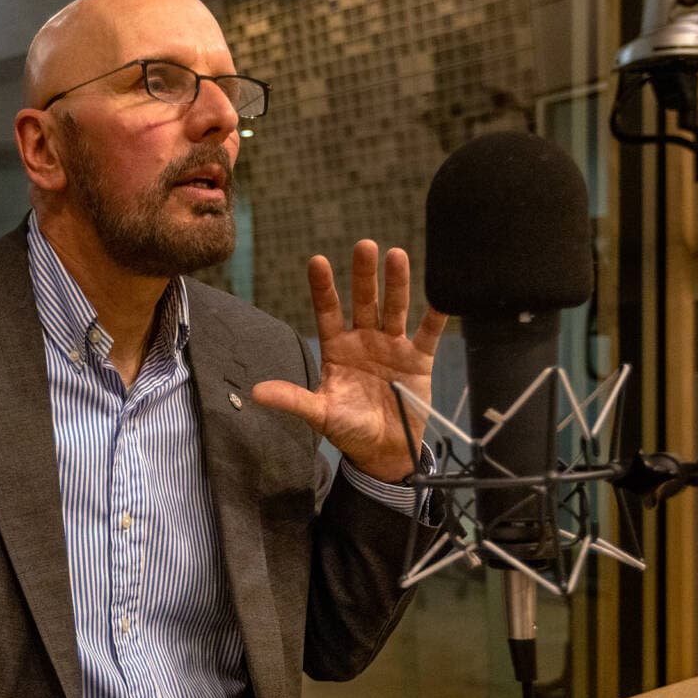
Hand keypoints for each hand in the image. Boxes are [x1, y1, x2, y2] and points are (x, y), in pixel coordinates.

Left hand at [252, 240, 446, 482]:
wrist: (384, 451)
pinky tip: (441, 295)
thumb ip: (293, 399)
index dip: (324, 289)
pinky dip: (435, 316)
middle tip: (365, 245)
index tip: (317, 262)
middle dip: (364, 275)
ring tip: (396, 255)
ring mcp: (392, 346)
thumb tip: (256, 393)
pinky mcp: (418, 359)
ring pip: (394, 308)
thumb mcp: (320, 413)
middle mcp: (364, 340)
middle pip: (364, 301)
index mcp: (337, 348)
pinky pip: (428, 333)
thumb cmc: (348, 429)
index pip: (328, 311)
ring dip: (397, 284)